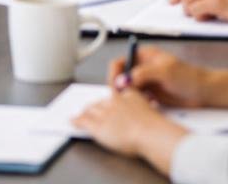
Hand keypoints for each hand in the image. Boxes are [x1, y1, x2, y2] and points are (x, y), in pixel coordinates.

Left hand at [73, 86, 188, 170]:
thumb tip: (147, 109)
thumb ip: (145, 107)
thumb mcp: (152, 110)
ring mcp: (105, 113)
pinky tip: (72, 121)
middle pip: (100, 101)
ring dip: (84, 112)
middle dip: (94, 105)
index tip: (108, 98)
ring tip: (80, 114)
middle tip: (90, 107)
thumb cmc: (155, 126)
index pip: (115, 94)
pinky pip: (83, 121)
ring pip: (90, 110)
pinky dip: (77, 121)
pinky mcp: (98, 126)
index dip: (109, 97)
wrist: (149, 133)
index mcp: (128, 96)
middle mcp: (115, 102)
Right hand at [105, 45, 207, 107]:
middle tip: (123, 98)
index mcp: (144, 56)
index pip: (121, 61)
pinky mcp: (151, 93)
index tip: (116, 85)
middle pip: (121, 76)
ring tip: (136, 102)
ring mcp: (146, 81)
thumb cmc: (188, 77)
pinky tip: (147, 105)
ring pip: (128, 88)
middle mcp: (143, 67)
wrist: (203, 92)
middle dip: (120, 87)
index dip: (116, 73)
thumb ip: (142, 74)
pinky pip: (136, 98)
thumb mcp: (164, 72)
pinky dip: (137, 102)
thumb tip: (123, 80)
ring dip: (128, 96)